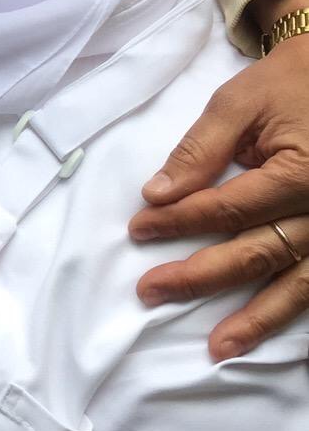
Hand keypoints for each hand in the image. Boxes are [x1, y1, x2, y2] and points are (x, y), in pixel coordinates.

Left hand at [131, 32, 308, 358]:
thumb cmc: (292, 83)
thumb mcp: (241, 101)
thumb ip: (201, 148)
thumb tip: (158, 193)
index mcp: (299, 174)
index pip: (227, 209)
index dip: (179, 222)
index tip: (139, 228)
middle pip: (257, 252)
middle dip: (201, 276)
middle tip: (150, 290)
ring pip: (297, 283)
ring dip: (257, 318)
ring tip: (218, 347)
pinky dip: (295, 309)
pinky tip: (269, 335)